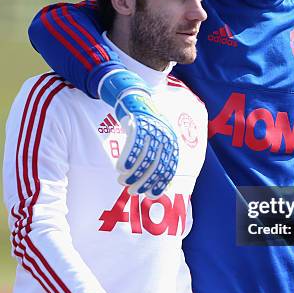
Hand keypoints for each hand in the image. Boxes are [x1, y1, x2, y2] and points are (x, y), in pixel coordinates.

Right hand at [100, 70, 178, 197]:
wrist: (135, 98)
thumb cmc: (146, 124)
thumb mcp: (159, 138)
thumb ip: (161, 158)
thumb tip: (167, 185)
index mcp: (171, 141)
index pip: (169, 167)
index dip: (160, 182)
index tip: (150, 194)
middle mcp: (164, 135)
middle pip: (155, 164)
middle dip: (143, 181)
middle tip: (133, 191)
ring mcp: (152, 129)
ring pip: (143, 156)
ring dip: (133, 173)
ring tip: (123, 181)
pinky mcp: (138, 123)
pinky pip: (134, 145)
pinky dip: (127, 158)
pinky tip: (121, 168)